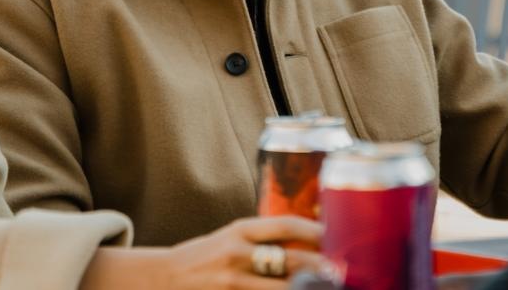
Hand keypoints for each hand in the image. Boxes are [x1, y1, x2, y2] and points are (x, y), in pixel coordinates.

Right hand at [82, 216, 324, 289]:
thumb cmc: (204, 257)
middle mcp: (237, 253)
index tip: (336, 236)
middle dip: (322, 267)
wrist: (164, 278)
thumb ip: (262, 239)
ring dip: (308, 287)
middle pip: (291, 261)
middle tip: (343, 271)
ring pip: (284, 287)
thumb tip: (308, 241)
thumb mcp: (230, 238)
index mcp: (239, 230)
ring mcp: (233, 281)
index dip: (315, 231)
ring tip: (329, 286)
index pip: (285, 225)